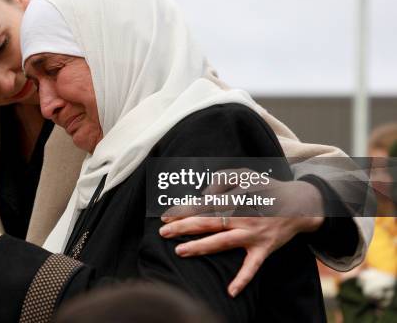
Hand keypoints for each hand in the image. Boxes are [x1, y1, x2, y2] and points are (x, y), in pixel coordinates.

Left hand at [159, 172, 323, 297]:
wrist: (301, 204)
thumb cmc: (267, 188)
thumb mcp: (246, 174)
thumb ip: (222, 179)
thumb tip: (203, 193)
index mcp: (237, 197)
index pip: (205, 204)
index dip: (184, 210)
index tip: (166, 215)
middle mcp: (243, 216)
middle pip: (209, 221)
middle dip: (184, 226)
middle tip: (163, 232)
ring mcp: (253, 233)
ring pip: (223, 241)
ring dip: (201, 247)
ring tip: (180, 251)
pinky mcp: (264, 248)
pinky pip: (253, 266)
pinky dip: (243, 279)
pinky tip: (230, 291)